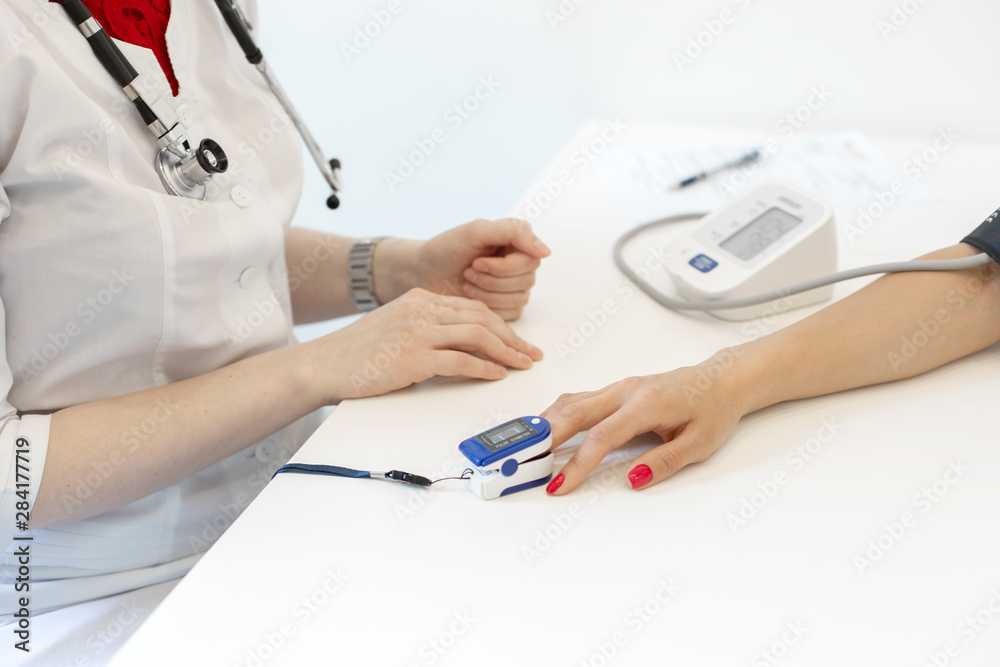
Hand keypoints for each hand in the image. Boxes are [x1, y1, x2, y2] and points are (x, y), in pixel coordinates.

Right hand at [312, 288, 543, 401]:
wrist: (323, 364)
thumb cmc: (355, 353)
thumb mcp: (394, 328)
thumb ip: (424, 329)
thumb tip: (457, 348)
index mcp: (419, 298)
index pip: (472, 307)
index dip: (501, 325)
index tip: (518, 341)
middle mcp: (421, 309)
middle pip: (482, 318)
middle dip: (512, 337)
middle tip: (531, 353)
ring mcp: (418, 332)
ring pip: (477, 335)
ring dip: (506, 352)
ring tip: (522, 365)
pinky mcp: (414, 357)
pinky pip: (460, 360)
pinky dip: (484, 368)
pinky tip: (496, 375)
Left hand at [375, 219, 550, 320]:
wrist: (421, 273)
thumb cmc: (445, 249)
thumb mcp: (476, 231)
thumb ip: (512, 232)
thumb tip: (546, 252)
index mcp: (516, 243)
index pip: (532, 259)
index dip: (504, 266)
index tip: (476, 261)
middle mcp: (519, 265)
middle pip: (527, 280)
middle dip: (492, 279)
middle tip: (468, 272)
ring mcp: (513, 288)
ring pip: (520, 299)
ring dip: (487, 292)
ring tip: (466, 282)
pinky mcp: (505, 309)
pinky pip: (511, 314)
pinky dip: (487, 307)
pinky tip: (469, 297)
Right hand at [540, 364, 747, 494]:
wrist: (720, 380)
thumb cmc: (711, 409)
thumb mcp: (699, 444)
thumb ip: (663, 463)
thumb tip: (632, 480)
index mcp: (646, 405)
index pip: (601, 436)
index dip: (577, 463)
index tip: (559, 485)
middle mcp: (625, 391)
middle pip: (572, 413)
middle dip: (543, 439)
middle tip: (520, 463)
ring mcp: (617, 388)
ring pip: (570, 403)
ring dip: (544, 425)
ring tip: (523, 450)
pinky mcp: (613, 390)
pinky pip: (577, 400)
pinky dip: (555, 416)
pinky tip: (544, 431)